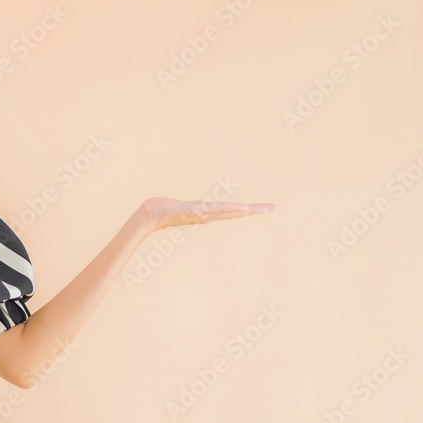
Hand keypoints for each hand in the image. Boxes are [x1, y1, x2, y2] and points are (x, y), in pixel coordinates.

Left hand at [140, 196, 275, 231]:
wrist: (149, 215)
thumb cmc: (163, 211)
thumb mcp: (180, 208)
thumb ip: (187, 207)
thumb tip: (191, 206)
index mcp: (207, 215)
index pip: (232, 212)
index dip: (248, 210)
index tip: (265, 208)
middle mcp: (208, 216)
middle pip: (236, 212)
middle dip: (255, 210)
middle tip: (274, 208)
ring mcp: (203, 213)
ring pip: (229, 211)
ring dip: (247, 210)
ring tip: (263, 208)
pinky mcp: (195, 209)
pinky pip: (216, 208)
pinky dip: (230, 208)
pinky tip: (241, 208)